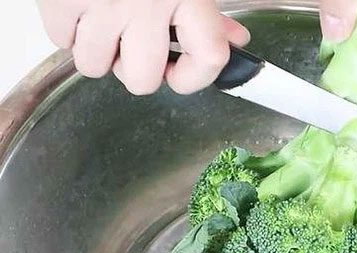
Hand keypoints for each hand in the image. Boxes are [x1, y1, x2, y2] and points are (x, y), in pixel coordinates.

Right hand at [36, 0, 250, 94]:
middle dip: (135, 69)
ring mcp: (101, 3)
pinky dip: (68, 31)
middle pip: (142, 81)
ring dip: (98, 51)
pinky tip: (81, 8)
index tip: (182, 74)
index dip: (195, 78)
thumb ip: (208, 12)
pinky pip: (61, 42)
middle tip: (132, 45)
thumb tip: (235, 41)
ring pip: (95, 66)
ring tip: (103, 21)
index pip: (209, 58)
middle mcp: (146, 3)